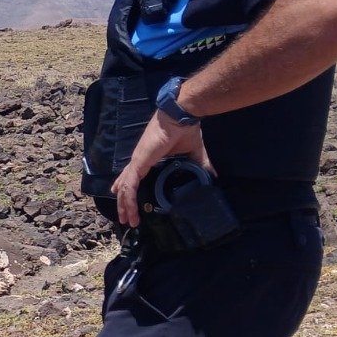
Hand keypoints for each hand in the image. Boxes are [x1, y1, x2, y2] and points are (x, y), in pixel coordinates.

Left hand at [111, 111, 214, 227]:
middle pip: (126, 185)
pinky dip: (128, 198)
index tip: (126, 202)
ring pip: (125, 188)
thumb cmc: (186, 130)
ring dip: (125, 205)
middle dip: (124, 203)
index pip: (133, 176)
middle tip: (125, 218)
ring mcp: (137, 161)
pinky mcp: (139, 162)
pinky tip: (129, 209)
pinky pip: (130, 184)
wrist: (182, 117)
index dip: (128, 189)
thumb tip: (212, 176)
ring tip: (127, 220)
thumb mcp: (194, 153)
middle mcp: (139, 160)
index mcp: (148, 158)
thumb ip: (200, 165)